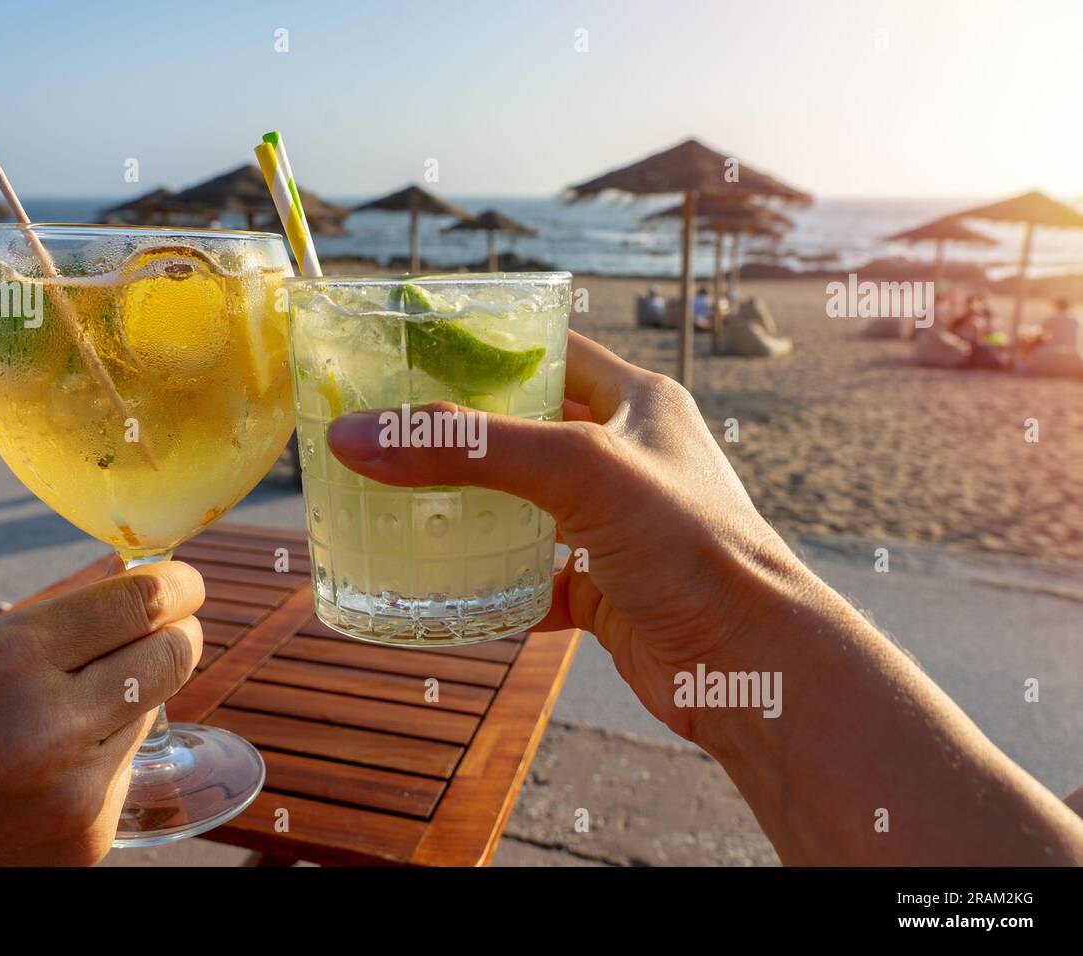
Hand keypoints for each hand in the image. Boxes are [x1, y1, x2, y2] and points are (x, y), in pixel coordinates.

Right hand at [0, 561, 204, 865]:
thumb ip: (42, 633)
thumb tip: (127, 597)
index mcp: (5, 659)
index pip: (141, 601)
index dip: (176, 585)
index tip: (182, 584)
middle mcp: (47, 721)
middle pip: (172, 653)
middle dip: (175, 636)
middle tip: (165, 631)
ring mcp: (76, 788)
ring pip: (153, 711)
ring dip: (133, 698)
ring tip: (72, 709)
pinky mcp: (90, 836)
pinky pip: (124, 768)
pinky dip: (103, 756)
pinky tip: (49, 770)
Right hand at [327, 331, 816, 740]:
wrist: (753, 663)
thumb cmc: (692, 546)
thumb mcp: (578, 471)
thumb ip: (468, 448)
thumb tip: (356, 435)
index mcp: (639, 404)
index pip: (554, 352)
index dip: (491, 347)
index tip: (419, 351)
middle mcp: (630, 459)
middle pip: (532, 432)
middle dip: (468, 436)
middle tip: (394, 434)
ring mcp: (618, 529)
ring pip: (530, 509)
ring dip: (477, 513)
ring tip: (405, 505)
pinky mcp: (609, 590)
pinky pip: (539, 580)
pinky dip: (499, 587)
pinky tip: (455, 592)